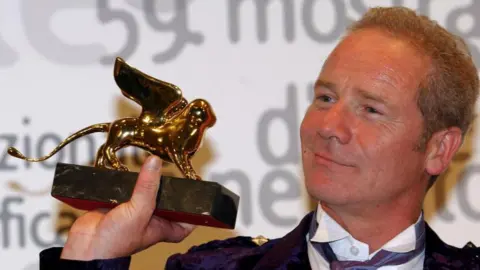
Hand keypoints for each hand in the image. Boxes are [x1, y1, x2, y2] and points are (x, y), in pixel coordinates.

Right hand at [60, 155, 194, 259]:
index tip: (200, 189)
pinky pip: (127, 188)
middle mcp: (152, 219)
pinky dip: (126, 181)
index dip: (196, 207)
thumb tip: (155, 164)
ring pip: (147, 191)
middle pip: (168, 200)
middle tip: (175, 170)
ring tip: (153, 165)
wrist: (85, 247)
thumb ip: (148, 187)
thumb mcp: (139, 211)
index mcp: (164, 227)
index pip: (189, 219)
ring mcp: (135, 211)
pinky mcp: (119, 204)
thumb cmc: (115, 243)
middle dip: (169, 186)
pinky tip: (128, 172)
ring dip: (147, 180)